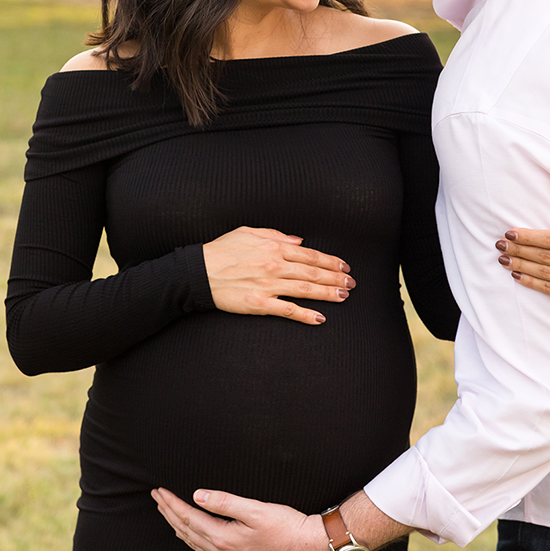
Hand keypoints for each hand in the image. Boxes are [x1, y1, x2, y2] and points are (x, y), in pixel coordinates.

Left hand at [152, 488, 329, 550]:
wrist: (310, 548)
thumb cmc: (287, 527)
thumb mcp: (255, 508)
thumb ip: (224, 502)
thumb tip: (197, 496)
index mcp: (225, 539)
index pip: (188, 518)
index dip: (172, 503)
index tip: (159, 491)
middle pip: (187, 531)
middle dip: (169, 513)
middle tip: (156, 497)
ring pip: (195, 543)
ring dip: (178, 526)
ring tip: (167, 512)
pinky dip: (193, 539)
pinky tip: (191, 534)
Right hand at [201, 227, 353, 325]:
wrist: (198, 272)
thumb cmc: (220, 250)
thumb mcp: (246, 232)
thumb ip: (275, 234)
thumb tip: (299, 241)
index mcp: (272, 246)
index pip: (309, 254)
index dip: (330, 261)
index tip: (344, 266)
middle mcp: (274, 265)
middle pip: (313, 272)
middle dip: (335, 278)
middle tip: (351, 283)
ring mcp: (268, 285)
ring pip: (306, 290)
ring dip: (328, 294)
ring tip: (344, 296)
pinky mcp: (260, 303)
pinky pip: (288, 310)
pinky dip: (306, 315)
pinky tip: (321, 318)